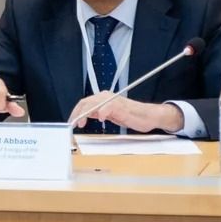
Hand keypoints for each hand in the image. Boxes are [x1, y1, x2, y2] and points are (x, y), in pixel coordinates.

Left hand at [69, 92, 183, 132]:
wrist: (148, 116)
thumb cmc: (131, 116)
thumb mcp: (109, 115)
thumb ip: (97, 113)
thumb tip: (83, 116)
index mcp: (103, 98)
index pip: (84, 103)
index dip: (75, 112)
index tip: (71, 122)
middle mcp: (106, 97)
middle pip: (85, 102)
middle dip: (77, 114)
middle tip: (73, 124)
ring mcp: (112, 101)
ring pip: (93, 104)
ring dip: (85, 114)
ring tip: (81, 123)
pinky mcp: (119, 106)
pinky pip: (107, 108)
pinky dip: (102, 113)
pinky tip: (100, 120)